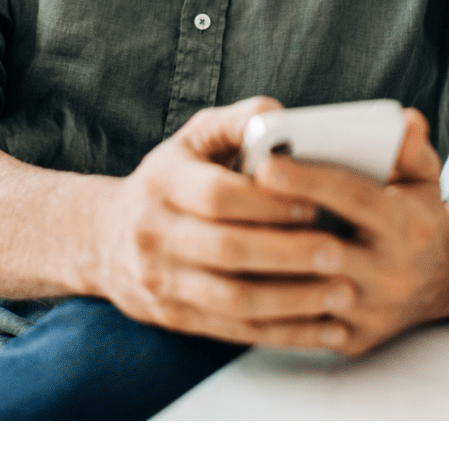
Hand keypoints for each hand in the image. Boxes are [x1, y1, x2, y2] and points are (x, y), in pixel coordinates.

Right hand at [88, 96, 371, 346]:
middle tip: (338, 253)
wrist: (105, 238)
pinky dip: (286, 332)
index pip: (217, 195)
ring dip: (294, 300)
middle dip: (289, 254)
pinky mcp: (176, 318)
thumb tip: (279, 116)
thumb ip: (237, 122)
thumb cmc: (170, 179)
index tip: (312, 205)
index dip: (267, 203)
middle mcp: (155, 233)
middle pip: (227, 250)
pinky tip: (325, 329)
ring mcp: (162, 281)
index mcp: (163, 182)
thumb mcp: (193, 139)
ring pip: (234, 299)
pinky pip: (236, 330)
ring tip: (343, 293)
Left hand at [251, 107, 448, 355]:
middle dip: (276, 228)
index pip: (353, 197)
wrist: (439, 281)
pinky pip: (303, 328)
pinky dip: (268, 306)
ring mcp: (373, 311)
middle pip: (326, 250)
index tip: (265, 165)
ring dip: (264, 269)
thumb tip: (404, 121)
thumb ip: (410, 146)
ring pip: (307, 294)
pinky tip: (237, 280)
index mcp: (407, 224)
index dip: (308, 181)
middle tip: (228, 205)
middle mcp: (393, 272)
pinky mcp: (355, 340)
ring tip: (222, 240)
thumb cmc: (416, 215)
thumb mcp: (423, 176)